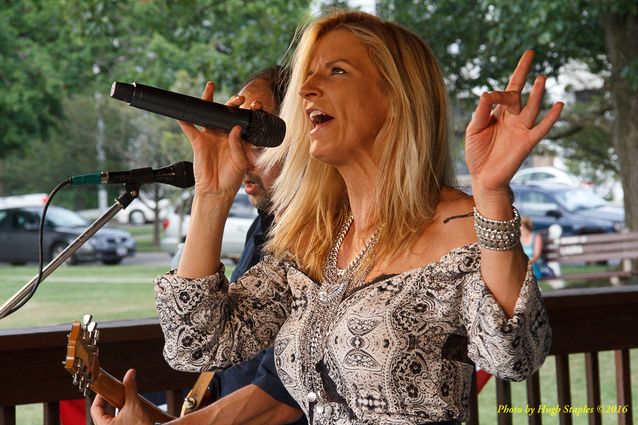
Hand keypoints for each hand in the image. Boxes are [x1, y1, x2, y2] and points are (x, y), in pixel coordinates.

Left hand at [91, 369, 151, 424]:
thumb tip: (130, 374)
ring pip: (109, 418)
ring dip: (116, 408)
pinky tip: (129, 410)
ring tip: (124, 400)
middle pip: (101, 413)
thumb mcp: (134, 405)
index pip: (95, 408)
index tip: (107, 389)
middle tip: (116, 392)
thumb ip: (130, 389)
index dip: (100, 396)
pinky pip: (116, 422)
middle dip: (109, 401)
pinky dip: (121, 414)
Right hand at [178, 82, 249, 197]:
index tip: (256, 105)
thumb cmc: (231, 178)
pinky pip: (190, 129)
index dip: (249, 112)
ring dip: (207, 101)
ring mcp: (210, 137)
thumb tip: (235, 127)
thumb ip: (238, 145)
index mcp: (237, 139)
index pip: (243, 121)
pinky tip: (183, 112)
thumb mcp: (240, 162)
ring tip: (210, 88)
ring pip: (207, 115)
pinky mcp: (198, 142)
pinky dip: (185, 120)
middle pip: (226, 114)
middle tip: (239, 99)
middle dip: (232, 104)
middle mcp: (223, 135)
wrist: (217, 190)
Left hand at [465, 50, 563, 195]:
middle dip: (523, 72)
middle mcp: (512, 118)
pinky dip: (551, 117)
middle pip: (519, 92)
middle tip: (530, 52)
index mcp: (497, 114)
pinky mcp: (528, 142)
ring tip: (541, 78)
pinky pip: (542, 128)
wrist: (483, 178)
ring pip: (532, 107)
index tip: (489, 96)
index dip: (496, 93)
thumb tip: (486, 93)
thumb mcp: (473, 130)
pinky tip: (560, 104)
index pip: (501, 95)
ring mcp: (521, 129)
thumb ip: (480, 113)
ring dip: (536, 93)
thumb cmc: (477, 154)